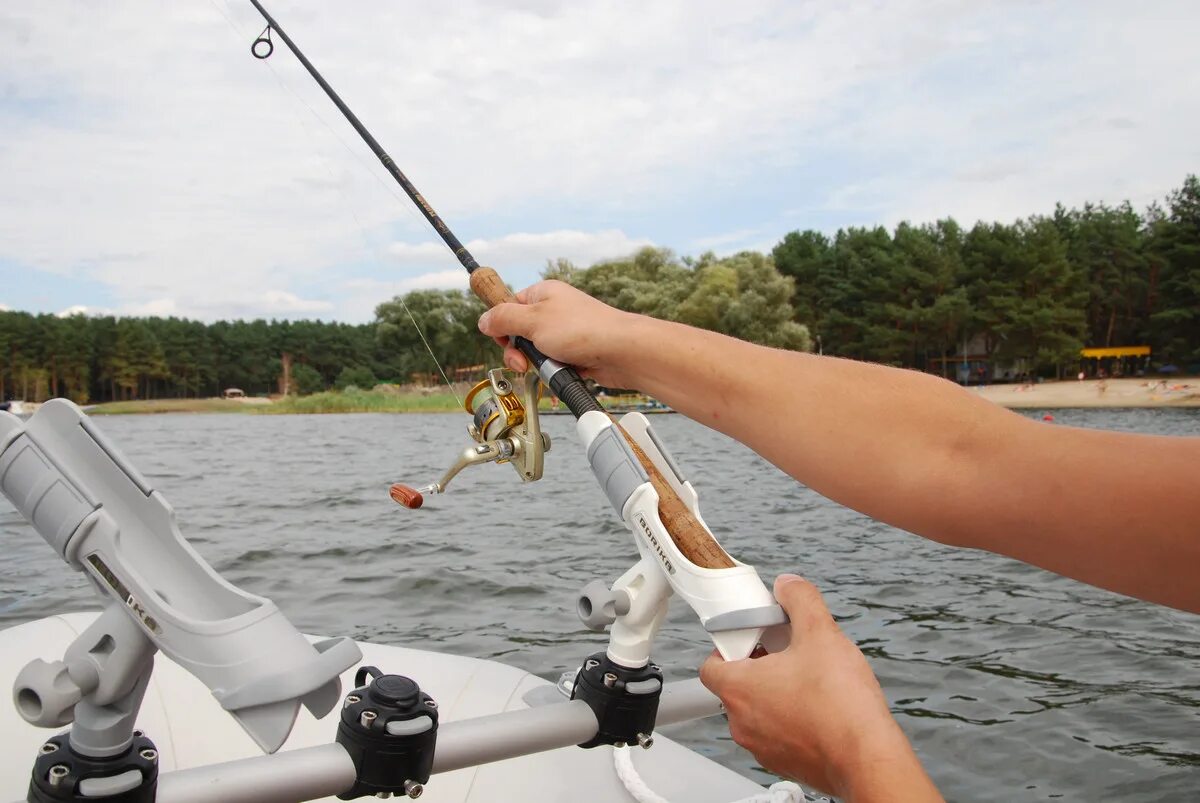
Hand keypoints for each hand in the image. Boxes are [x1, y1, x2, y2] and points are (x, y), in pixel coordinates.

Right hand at [476, 280, 638, 388]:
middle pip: (520, 334)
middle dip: (519, 352)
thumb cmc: (583, 330)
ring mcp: (566, 334)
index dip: (502, 327)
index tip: (504, 340)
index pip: (508, 307)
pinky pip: (555, 365)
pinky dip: (556, 372)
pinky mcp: (576, 354)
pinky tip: (565, 373)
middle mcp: (554, 311)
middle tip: (526, 361)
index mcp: (542, 294)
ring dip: (540, 365)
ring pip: (537, 354)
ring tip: (553, 365)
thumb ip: (503, 320)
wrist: (622, 351)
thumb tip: (483, 320)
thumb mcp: (532, 321)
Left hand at [700, 575, 940, 801]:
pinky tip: (820, 708)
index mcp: (740, 688)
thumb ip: (800, 601)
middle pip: (736, 686)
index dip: (729, 646)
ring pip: (758, 712)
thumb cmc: (840, 706)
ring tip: (809, 681)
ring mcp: (762, 747)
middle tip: (787, 654)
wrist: (868, 759)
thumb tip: (789, 586)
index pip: (710, 665)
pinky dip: (791, 720)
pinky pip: (778, 734)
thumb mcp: (821, 633)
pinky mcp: (785, 763)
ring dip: (776, 694)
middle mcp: (743, 722)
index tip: (753, 637)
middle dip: (759, 667)